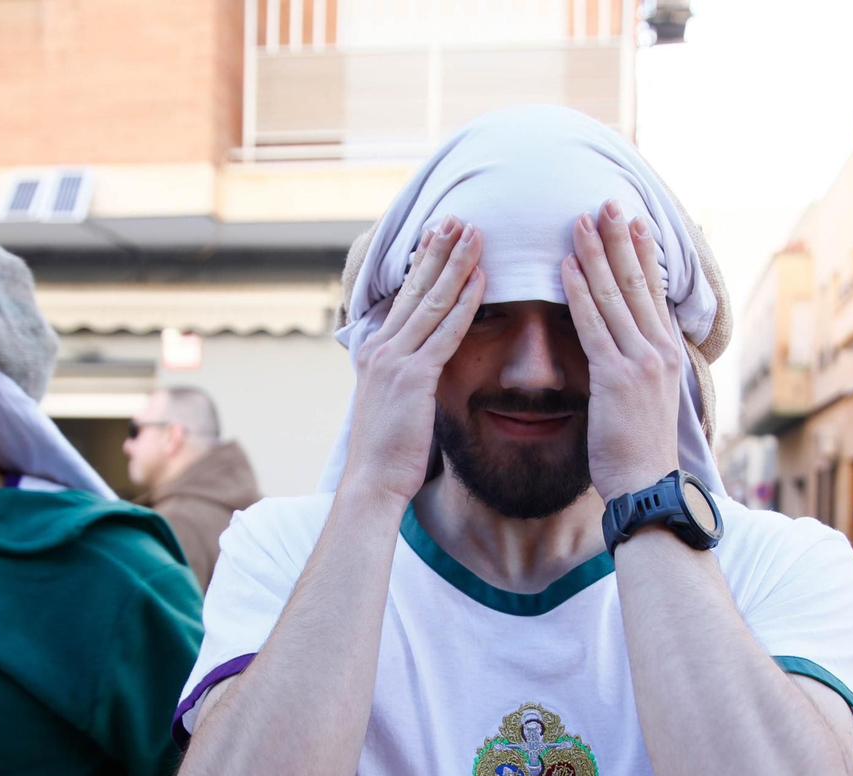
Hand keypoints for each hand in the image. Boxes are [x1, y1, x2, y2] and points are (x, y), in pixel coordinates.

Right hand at [341, 217, 484, 506]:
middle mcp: (380, 346)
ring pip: (431, 300)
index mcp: (374, 350)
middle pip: (415, 287)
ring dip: (455, 264)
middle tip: (457, 217)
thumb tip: (423, 362)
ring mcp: (395, 359)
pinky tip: (481, 281)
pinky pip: (445, 332)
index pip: (402, 297)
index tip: (437, 235)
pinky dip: (464, 303)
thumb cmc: (387, 450)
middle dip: (438, 249)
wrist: (371, 482)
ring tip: (474, 234)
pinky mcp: (413, 377)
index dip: (421, 263)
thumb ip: (406, 374)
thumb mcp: (392, 402)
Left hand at [561, 200, 681, 500]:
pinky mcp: (616, 378)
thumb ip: (640, 368)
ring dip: (596, 254)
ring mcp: (640, 362)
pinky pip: (593, 326)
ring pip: (615, 296)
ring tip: (581, 220)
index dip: (643, 253)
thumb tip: (628, 350)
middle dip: (621, 239)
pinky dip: (578, 293)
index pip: (654, 292)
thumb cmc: (641, 450)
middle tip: (607, 201)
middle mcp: (660, 350)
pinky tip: (566, 266)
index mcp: (669, 354)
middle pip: (637, 283)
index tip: (633, 220)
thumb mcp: (648, 400)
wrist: (646, 485)